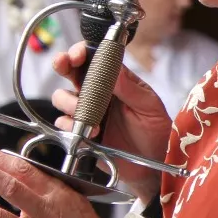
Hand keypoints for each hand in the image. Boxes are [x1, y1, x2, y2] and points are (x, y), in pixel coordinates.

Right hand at [51, 41, 172, 202]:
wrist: (152, 166)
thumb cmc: (155, 133)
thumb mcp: (150, 107)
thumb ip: (131, 88)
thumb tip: (113, 66)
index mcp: (116, 81)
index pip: (94, 58)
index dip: (82, 51)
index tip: (78, 53)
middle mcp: (98, 93)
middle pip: (71, 71)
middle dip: (63, 63)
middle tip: (65, 64)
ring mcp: (87, 112)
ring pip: (62, 96)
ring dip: (69, 101)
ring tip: (87, 114)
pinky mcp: (79, 132)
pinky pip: (62, 123)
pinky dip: (69, 125)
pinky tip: (91, 132)